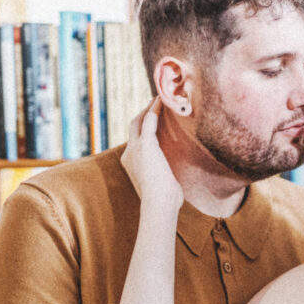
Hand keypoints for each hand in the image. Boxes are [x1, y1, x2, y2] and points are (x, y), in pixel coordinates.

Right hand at [121, 98, 183, 212]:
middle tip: (155, 103)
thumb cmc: (165, 202)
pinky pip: (149, 120)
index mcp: (130, 163)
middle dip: (143, 113)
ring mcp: (135, 148)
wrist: (159, 205)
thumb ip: (163, 178)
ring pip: (139, 120)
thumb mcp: (161, 186)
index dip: (143, 128)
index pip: (135, 140)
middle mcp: (129, 153)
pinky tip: (163, 100)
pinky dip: (155, 108)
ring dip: (149, 108)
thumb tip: (175, 182)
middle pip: (133, 126)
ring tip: (161, 98)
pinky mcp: (145, 144)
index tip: (153, 119)